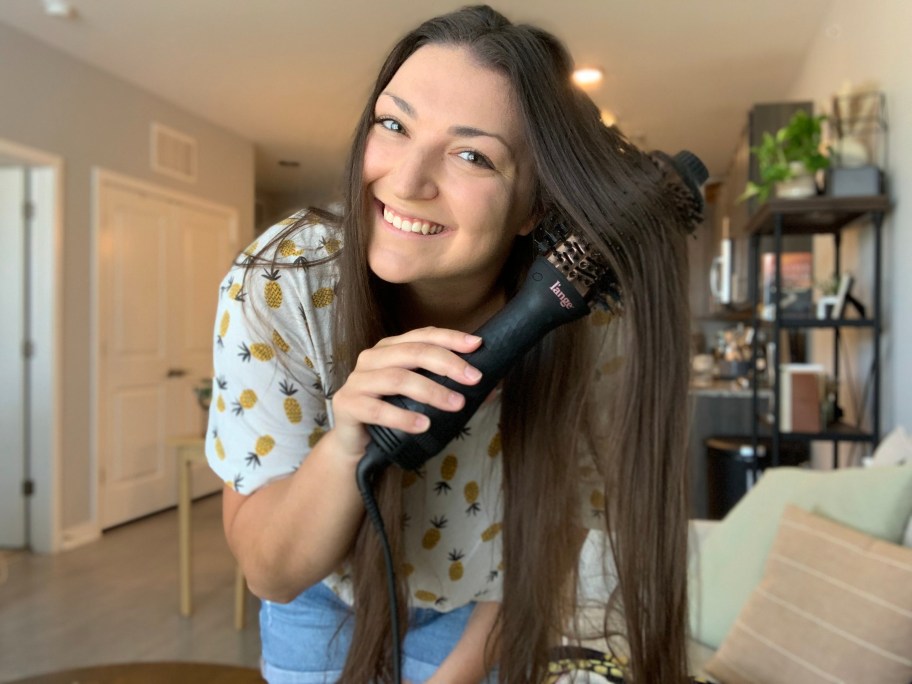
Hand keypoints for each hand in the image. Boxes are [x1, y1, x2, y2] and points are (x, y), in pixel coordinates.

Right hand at [329, 327, 483, 459]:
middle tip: (474, 379)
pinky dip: (403, 416)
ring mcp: (357, 380)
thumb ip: (452, 389)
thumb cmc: (393, 415)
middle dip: (448, 364)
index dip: (451, 338)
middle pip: (413, 352)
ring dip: (432, 391)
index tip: (478, 345)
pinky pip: (377, 409)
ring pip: (398, 379)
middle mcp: (372, 358)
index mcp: (391, 349)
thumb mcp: (423, 399)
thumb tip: (494, 388)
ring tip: (456, 405)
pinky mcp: (347, 405)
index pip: (424, 335)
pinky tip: (424, 424)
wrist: (358, 445)